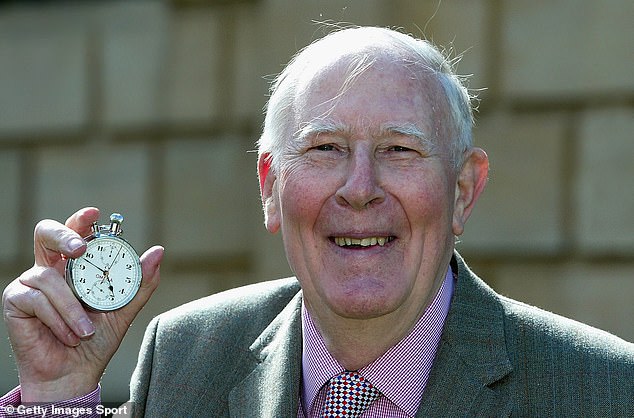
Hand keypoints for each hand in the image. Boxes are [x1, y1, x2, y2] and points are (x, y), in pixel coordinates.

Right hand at [2, 207, 163, 401]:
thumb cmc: (95, 341)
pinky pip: (36, 300)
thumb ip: (139, 282)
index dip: (81, 220)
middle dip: (64, 235)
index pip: (75, 233)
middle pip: (45, 233)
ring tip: (85, 331)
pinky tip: (68, 335)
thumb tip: (157, 252)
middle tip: (80, 249)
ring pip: (48, 278)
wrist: (75, 375)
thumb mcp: (124, 310)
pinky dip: (57, 319)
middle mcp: (50, 269)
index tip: (95, 214)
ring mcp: (30, 283)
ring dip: (71, 307)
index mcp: (74, 266)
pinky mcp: (15, 302)